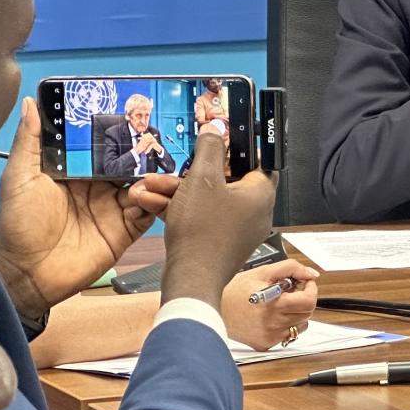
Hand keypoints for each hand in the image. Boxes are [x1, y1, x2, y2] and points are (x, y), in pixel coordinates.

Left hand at [0, 98, 179, 316]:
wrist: (28, 274)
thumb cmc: (19, 224)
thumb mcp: (19, 177)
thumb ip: (29, 141)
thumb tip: (31, 102)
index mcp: (76, 170)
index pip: (102, 143)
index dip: (117, 128)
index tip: (134, 109)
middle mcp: (99, 185)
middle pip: (129, 162)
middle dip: (144, 149)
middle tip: (157, 135)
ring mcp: (114, 207)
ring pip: (145, 184)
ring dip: (152, 175)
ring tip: (151, 170)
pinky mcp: (126, 229)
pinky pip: (148, 211)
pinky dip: (153, 202)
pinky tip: (145, 195)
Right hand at [161, 129, 276, 310]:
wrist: (190, 279)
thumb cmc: (202, 232)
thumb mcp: (201, 178)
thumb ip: (209, 149)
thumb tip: (215, 131)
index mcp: (260, 194)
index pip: (255, 162)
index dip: (234, 151)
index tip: (216, 144)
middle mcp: (254, 212)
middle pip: (223, 181)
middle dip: (189, 174)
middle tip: (170, 170)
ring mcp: (236, 228)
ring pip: (206, 199)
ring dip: (176, 191)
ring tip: (149, 186)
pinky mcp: (219, 242)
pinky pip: (201, 217)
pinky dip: (179, 209)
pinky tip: (150, 202)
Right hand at [221, 260, 319, 349]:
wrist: (213, 308)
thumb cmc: (234, 290)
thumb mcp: (263, 272)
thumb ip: (291, 268)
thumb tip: (310, 274)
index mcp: (273, 303)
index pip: (308, 301)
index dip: (311, 289)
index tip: (305, 282)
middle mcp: (272, 322)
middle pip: (307, 312)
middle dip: (305, 298)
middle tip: (292, 290)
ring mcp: (269, 335)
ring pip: (301, 324)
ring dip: (297, 312)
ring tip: (281, 303)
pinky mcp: (265, 344)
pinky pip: (288, 335)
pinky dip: (286, 324)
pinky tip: (273, 315)